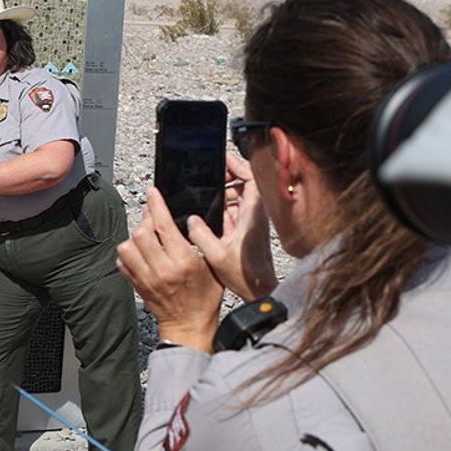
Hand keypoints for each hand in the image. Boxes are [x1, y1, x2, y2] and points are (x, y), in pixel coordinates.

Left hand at [117, 188, 223, 351]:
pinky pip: (122, 262)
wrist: (189, 327)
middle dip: (145, 220)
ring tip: (147, 237)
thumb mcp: (212, 267)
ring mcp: (146, 278)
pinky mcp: (136, 285)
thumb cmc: (205, 298)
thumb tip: (188, 220)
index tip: (153, 193)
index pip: (164, 226)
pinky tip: (140, 252)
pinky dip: (128, 253)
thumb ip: (201, 243)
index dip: (157, 205)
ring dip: (135, 237)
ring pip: (127, 246)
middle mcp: (161, 269)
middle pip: (140, 233)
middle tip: (153, 217)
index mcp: (183, 262)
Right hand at [187, 153, 276, 300]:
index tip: (223, 159)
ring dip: (223, 194)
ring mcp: (250, 223)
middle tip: (208, 176)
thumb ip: (201, 235)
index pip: (252, 180)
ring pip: (239, 198)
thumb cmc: (246, 276)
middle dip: (226, 178)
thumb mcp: (216, 254)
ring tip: (204, 194)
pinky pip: (235, 211)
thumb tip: (191, 220)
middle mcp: (254, 216)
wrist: (258, 291)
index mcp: (252, 215)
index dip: (238, 166)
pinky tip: (208, 213)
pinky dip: (223, 207)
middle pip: (244, 185)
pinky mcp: (245, 232)